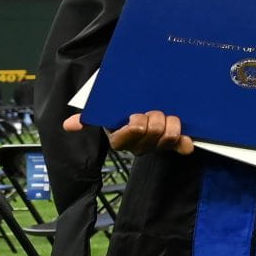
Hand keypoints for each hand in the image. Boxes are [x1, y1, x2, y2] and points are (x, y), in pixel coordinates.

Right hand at [65, 109, 194, 155]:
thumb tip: (68, 125)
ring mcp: (157, 146)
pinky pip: (183, 148)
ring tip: (169, 115)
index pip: (129, 136)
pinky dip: (186, 142)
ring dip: (171, 124)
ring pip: (169, 138)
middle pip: (153, 135)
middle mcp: (139, 146)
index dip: (136, 126)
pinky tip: (187, 137)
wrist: (138, 107)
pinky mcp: (174, 144)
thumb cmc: (119, 111)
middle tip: (154, 110)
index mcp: (121, 140)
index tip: (136, 115)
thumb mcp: (103, 112)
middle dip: (156, 119)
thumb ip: (87, 118)